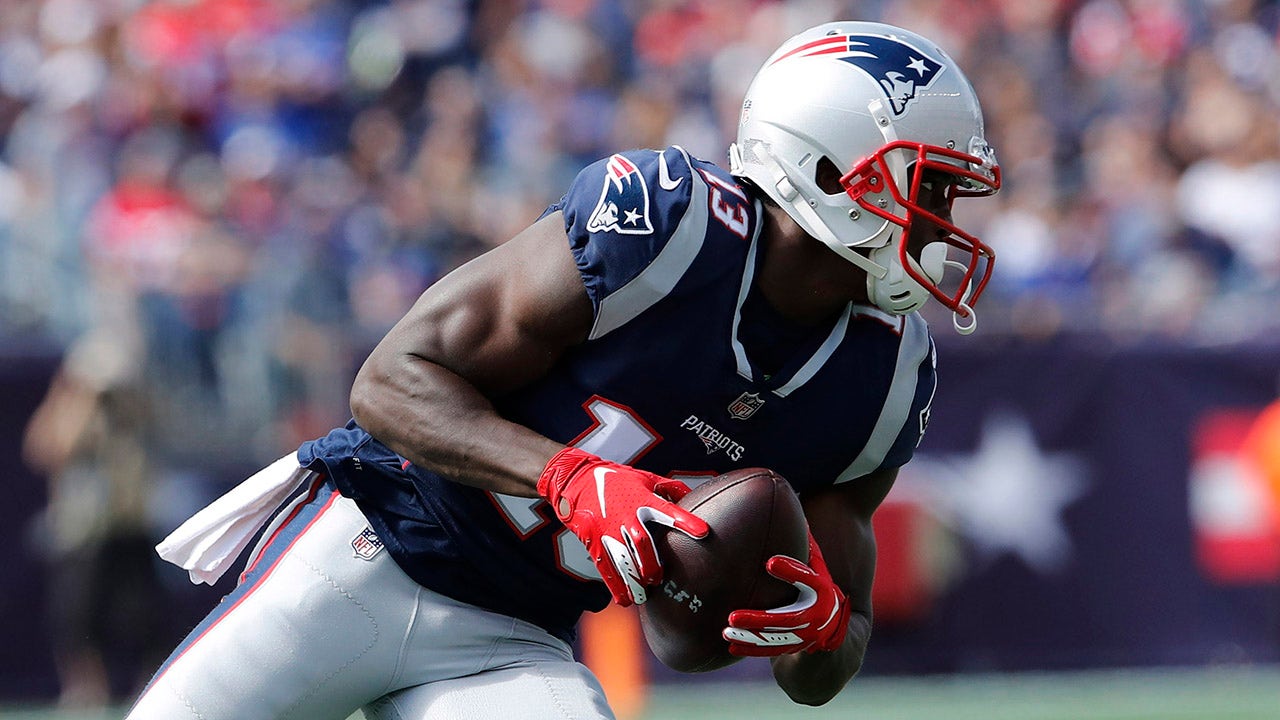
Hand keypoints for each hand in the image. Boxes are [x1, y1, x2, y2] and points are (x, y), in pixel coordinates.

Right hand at [537, 447, 708, 605]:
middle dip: (652, 564)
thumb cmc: (616, 480)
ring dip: (634, 580)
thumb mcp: (644, 478)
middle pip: (642, 543)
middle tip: (658, 578)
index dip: (685, 522)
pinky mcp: (595, 542)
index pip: (667, 511)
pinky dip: (615, 586)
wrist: (577, 481)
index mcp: (642, 500)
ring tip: (644, 593)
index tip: (703, 532)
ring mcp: (608, 531)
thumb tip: (692, 496)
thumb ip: (669, 488)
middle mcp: (626, 516)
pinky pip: (605, 568)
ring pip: (623, 559)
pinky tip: (625, 599)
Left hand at [722, 531, 849, 655]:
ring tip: (727, 631)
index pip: (808, 579)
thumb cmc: (819, 586)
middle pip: (785, 619)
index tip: (770, 562)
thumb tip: (791, 509)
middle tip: (732, 617)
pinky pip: (772, 650)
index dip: (791, 570)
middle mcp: (816, 616)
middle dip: (758, 619)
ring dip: (750, 637)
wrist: (836, 624)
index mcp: (822, 591)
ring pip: (775, 639)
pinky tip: (732, 645)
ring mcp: (805, 634)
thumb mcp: (819, 566)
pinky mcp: (795, 645)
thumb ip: (807, 546)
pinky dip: (752, 648)